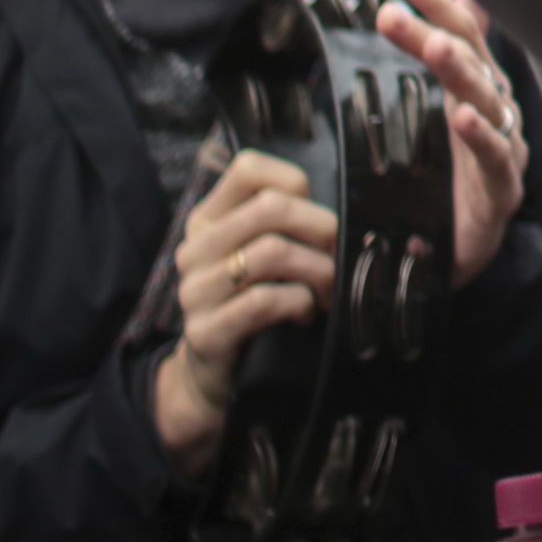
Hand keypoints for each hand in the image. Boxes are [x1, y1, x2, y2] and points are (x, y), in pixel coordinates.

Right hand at [150, 150, 334, 475]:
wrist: (215, 374)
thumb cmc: (252, 302)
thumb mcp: (261, 254)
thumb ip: (284, 223)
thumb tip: (346, 202)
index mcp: (208, 219)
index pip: (248, 168)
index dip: (295, 181)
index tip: (317, 212)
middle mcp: (195, 249)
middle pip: (270, 207)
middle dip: (321, 228)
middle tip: (338, 254)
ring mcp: (195, 291)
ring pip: (271, 252)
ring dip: (316, 270)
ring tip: (327, 289)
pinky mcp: (205, 332)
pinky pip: (263, 301)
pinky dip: (298, 304)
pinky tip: (305, 314)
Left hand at [376, 0, 526, 287]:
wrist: (456, 254)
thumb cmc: (450, 180)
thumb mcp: (445, 113)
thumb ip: (451, 60)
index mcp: (479, 89)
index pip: (460, 34)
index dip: (432, 2)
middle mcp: (497, 110)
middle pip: (469, 60)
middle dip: (433, 30)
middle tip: (392, 12)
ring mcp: (504, 149)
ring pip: (486, 101)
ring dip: (460, 72)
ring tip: (435, 47)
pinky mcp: (502, 193)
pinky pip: (496, 159)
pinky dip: (482, 136)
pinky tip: (464, 117)